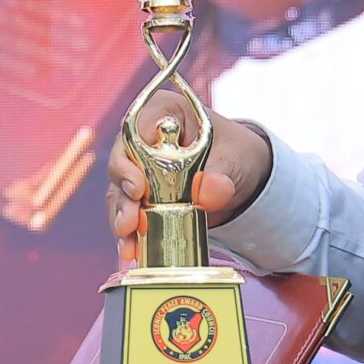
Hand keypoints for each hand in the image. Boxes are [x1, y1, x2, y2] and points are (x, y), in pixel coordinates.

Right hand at [106, 95, 275, 264]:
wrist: (243, 176)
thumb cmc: (238, 154)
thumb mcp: (236, 160)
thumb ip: (221, 174)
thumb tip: (207, 192)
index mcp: (164, 113)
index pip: (133, 132)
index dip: (129, 162)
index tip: (138, 189)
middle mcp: (143, 137)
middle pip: (120, 165)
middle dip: (123, 198)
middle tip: (128, 224)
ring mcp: (139, 167)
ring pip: (120, 193)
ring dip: (122, 219)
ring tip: (128, 246)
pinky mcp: (142, 194)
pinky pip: (129, 212)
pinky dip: (130, 232)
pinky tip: (132, 250)